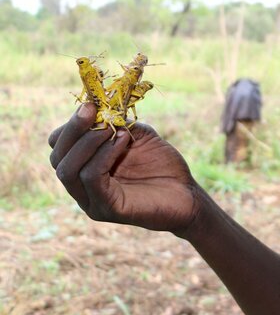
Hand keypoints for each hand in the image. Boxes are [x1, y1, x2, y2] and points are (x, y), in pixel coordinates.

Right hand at [49, 103, 202, 233]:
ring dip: (89, 142)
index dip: (71, 125)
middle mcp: (82, 187)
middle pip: (58, 158)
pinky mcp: (106, 209)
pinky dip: (104, 155)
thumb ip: (117, 122)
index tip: (91, 105)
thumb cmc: (163, 165)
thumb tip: (99, 106)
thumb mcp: (138, 135)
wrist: (188, 194)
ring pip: (68, 169)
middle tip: (93, 110)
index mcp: (84, 167)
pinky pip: (92, 178)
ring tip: (113, 129)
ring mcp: (91, 201)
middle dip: (73, 130)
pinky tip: (122, 141)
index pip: (59, 146)